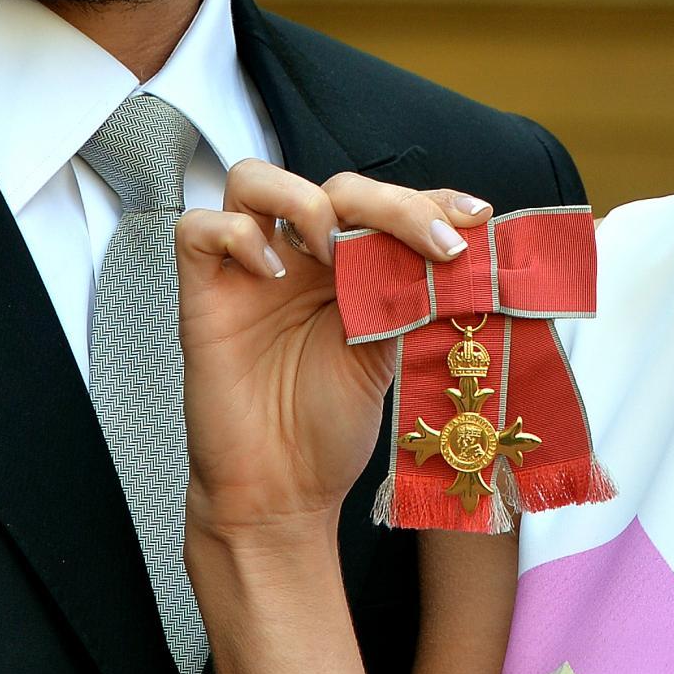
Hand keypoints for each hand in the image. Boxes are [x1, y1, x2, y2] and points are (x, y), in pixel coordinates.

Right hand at [176, 161, 493, 543]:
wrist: (282, 493)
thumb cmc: (329, 428)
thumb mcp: (388, 352)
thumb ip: (408, 295)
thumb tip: (458, 250)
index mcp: (347, 267)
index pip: (383, 204)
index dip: (428, 199)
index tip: (474, 217)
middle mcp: (297, 259)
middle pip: (334, 186)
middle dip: (390, 203)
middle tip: (432, 243)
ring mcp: (247, 272)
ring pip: (253, 180)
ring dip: (304, 200)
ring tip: (334, 251)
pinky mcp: (202, 295)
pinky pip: (198, 229)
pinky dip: (237, 235)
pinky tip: (272, 273)